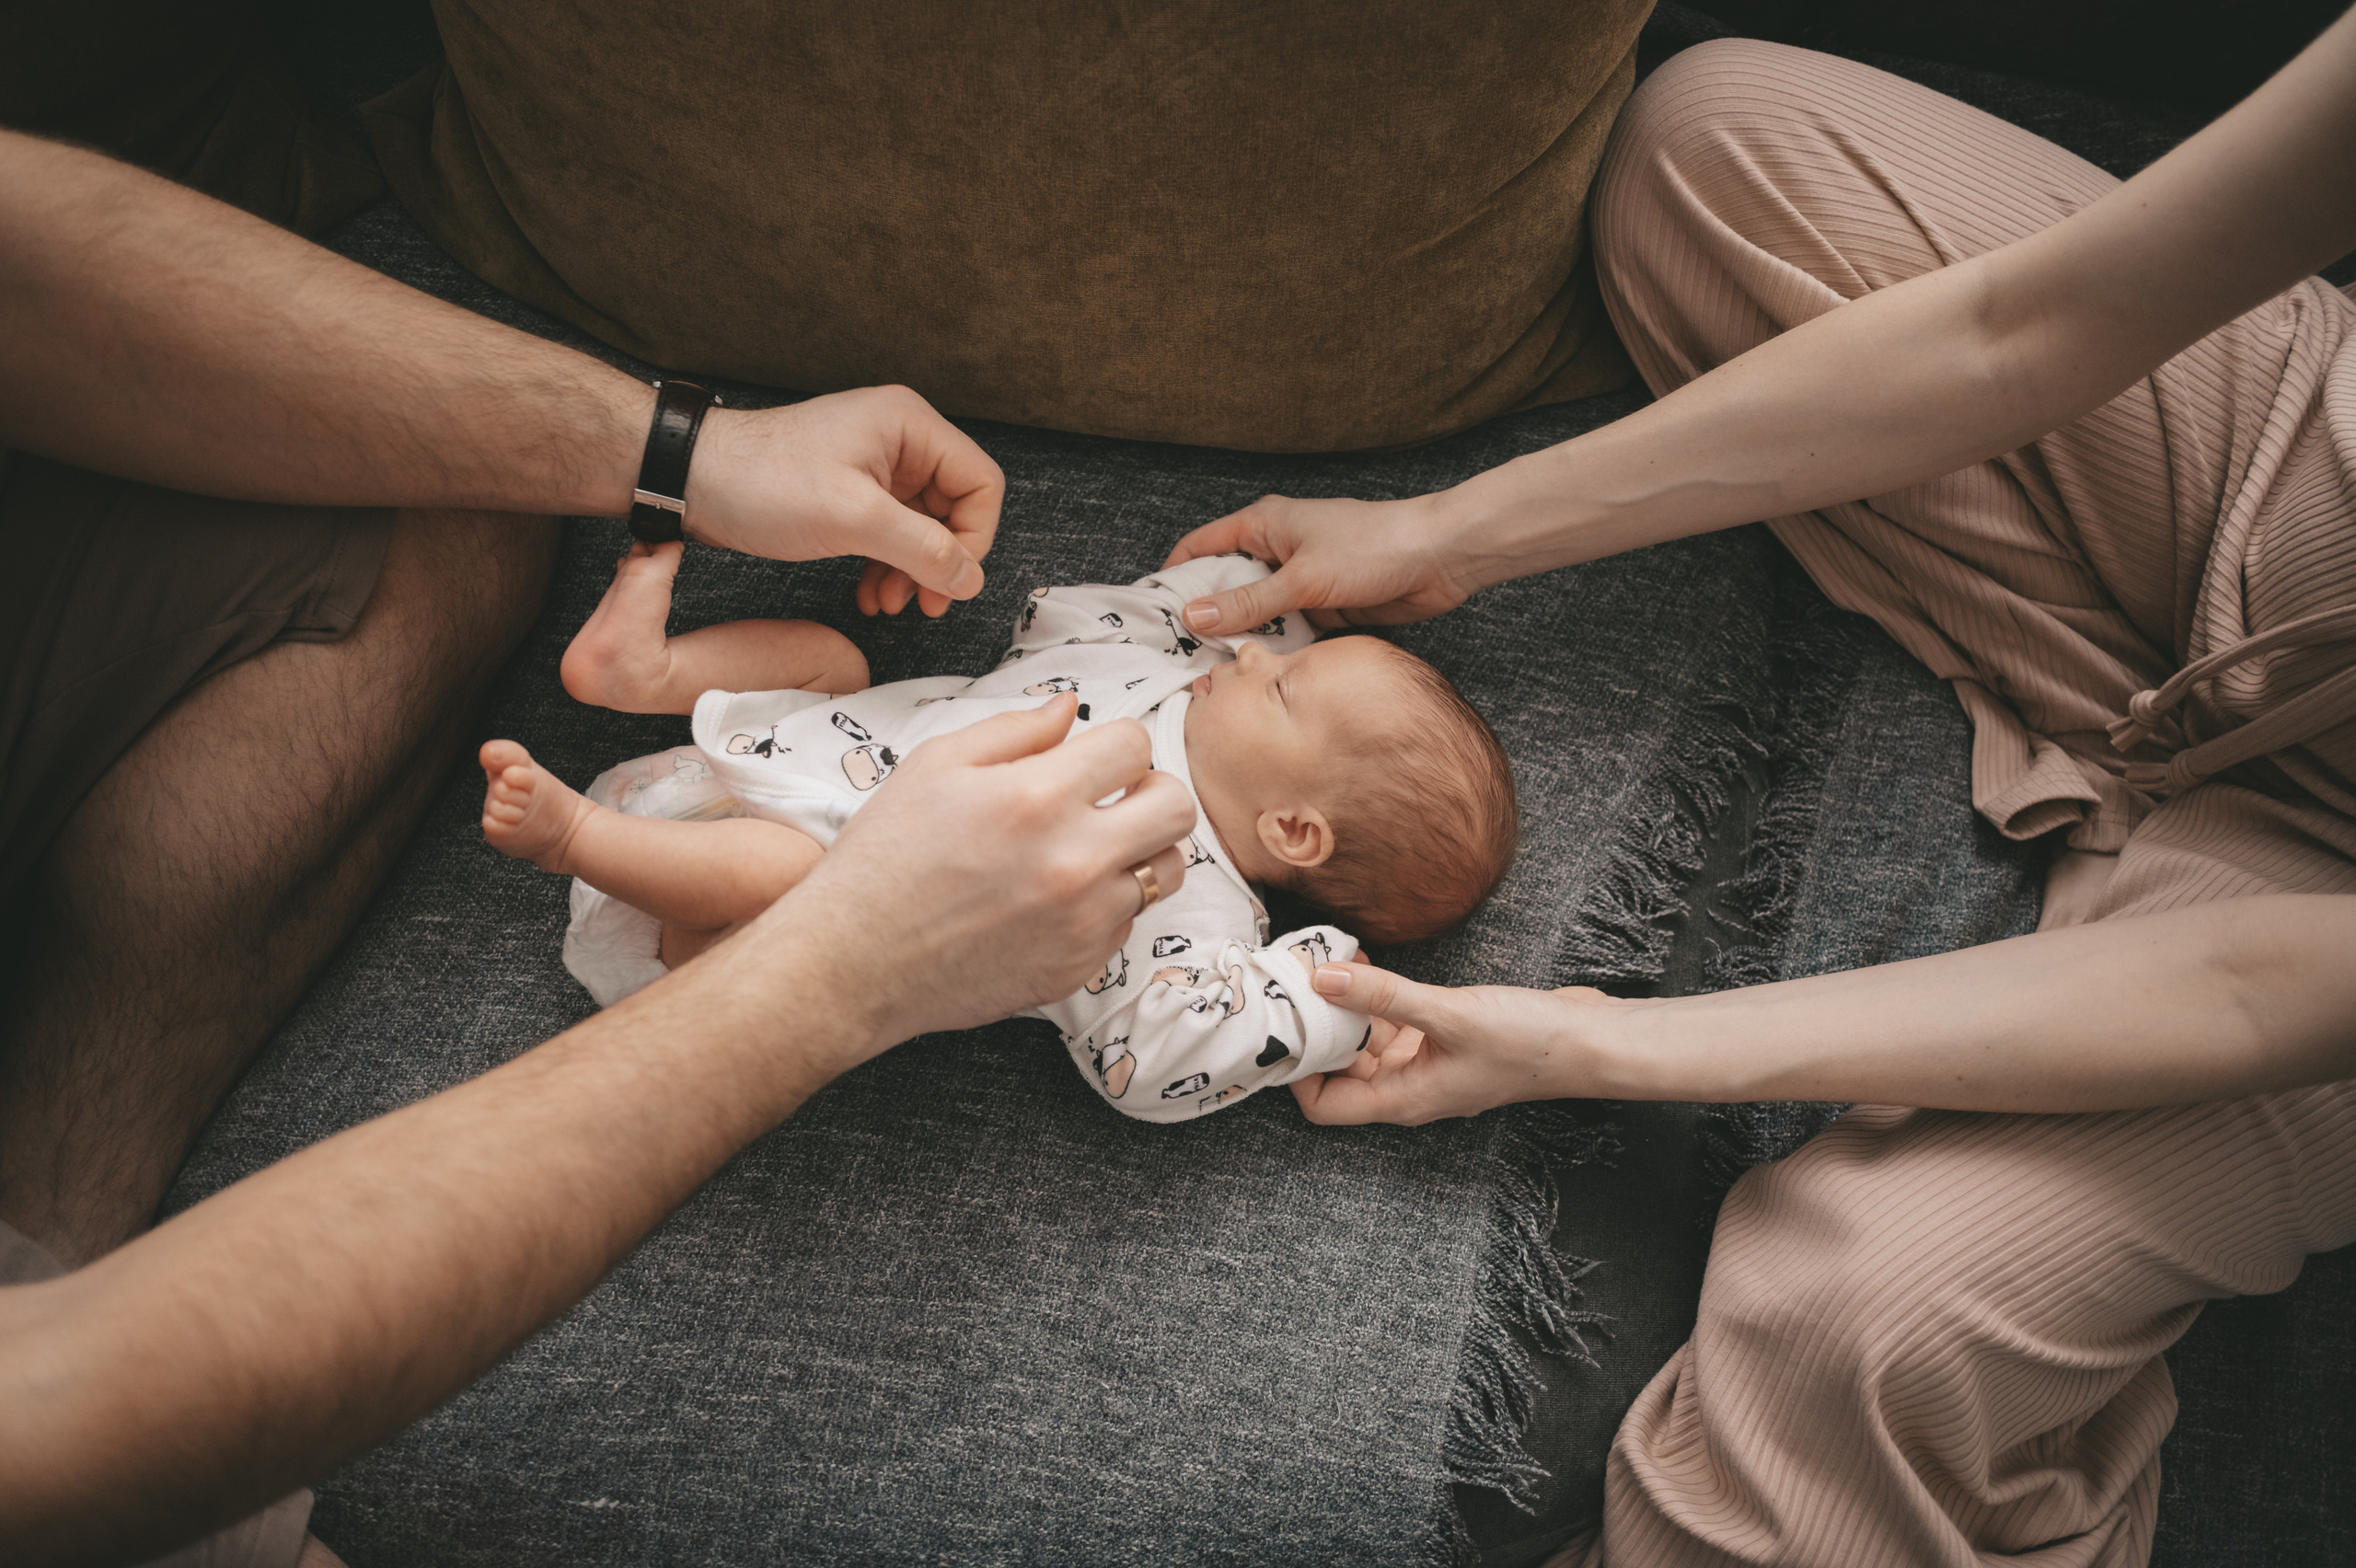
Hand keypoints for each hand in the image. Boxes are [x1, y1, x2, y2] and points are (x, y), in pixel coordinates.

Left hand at [683, 385, 1004, 617]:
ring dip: (913, 571)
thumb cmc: (761, 481)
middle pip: (956, 508)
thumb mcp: (853, 518)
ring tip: (888, 602)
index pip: (980, 483)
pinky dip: (889, 566)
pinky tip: (870, 593)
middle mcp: (900, 440)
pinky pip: (892, 533)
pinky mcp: (853, 491)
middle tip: (925, 603)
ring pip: (924, 527)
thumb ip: (922, 548)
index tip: (950, 579)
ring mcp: (876, 466)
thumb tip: (969, 578)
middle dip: (940, 562)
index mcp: (909, 426)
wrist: (692, 480)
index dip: (973, 538)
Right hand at [771, 694, 1196, 1053]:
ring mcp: (1082, 920)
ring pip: (1167, 869)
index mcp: (1037, 798)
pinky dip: (1105, 904)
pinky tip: (1054, 899)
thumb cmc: (884, 857)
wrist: (855, 962)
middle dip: (1149, 790)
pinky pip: (1128, 921)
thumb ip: (1014, 730)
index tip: (1090, 758)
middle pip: (1177, 807)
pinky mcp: (1079, 966)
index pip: (1135, 745)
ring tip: (1091, 848)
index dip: (1113, 743)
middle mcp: (1074, 860)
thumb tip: (1070, 710)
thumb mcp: (934, 766)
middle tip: (1111, 797)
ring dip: (1140, 850)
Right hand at [1160, 492, 1481, 636]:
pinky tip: (1260, 668)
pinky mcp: (1323, 605)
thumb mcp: (1301, 579)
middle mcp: (1277, 549)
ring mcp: (1300, 579)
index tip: (1153, 612)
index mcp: (1264, 524)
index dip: (1174, 576)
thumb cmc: (1374, 547)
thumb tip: (1194, 615)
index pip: (1201, 547)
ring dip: (1242, 635)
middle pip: (1226, 584)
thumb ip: (1248, 603)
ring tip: (1215, 668)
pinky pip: (1287, 629)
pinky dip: (1275, 645)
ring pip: (1257, 612)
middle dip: (1206, 615)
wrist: (1439, 558)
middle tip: (1181, 652)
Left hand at [1287, 961, 1649, 1123]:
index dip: (1297, 1074)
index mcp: (1404, 1099)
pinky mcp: (1443, 1038)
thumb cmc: (1528, 1043)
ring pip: (1366, 1042)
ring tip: (1324, 963)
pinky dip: (1375, 998)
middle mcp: (1409, 1087)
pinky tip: (1365, 963)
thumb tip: (1324, 979)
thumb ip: (1385, 996)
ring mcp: (1427, 1063)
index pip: (1326, 1106)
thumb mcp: (1449, 1014)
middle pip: (1341, 1070)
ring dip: (1345, 1008)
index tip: (1286, 1027)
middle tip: (1295, 984)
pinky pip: (1394, 1023)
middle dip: (1318, 1031)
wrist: (1589, 1040)